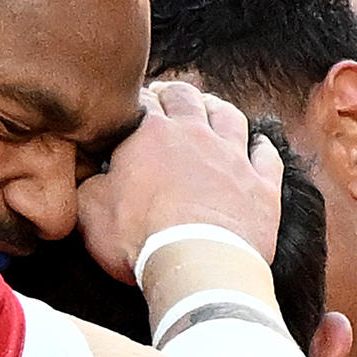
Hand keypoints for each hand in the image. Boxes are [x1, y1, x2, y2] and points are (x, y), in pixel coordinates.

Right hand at [74, 78, 280, 281]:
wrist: (197, 263)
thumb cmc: (138, 238)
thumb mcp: (90, 211)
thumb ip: (89, 184)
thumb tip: (90, 175)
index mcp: (151, 134)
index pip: (142, 102)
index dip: (134, 100)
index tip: (129, 105)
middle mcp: (196, 134)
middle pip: (187, 98)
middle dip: (174, 93)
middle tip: (166, 95)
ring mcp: (233, 157)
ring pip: (229, 116)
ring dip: (218, 108)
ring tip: (210, 107)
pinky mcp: (262, 185)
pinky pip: (267, 156)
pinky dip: (262, 147)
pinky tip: (259, 145)